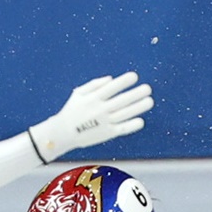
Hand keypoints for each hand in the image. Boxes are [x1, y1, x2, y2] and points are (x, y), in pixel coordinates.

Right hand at [27, 72, 153, 163]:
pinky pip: (122, 129)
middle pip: (122, 100)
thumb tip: (112, 79)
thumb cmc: (71, 111)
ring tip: (149, 101)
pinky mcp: (107, 134)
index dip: (124, 81)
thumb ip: (94, 84)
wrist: (62, 134)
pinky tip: (140, 121)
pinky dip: (131, 125)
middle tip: (147, 88)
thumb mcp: (78, 94)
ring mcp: (104, 122)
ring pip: (125, 113)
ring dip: (138, 107)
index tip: (134, 77)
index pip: (112, 87)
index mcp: (93, 98)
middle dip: (136, 93)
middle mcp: (100, 110)